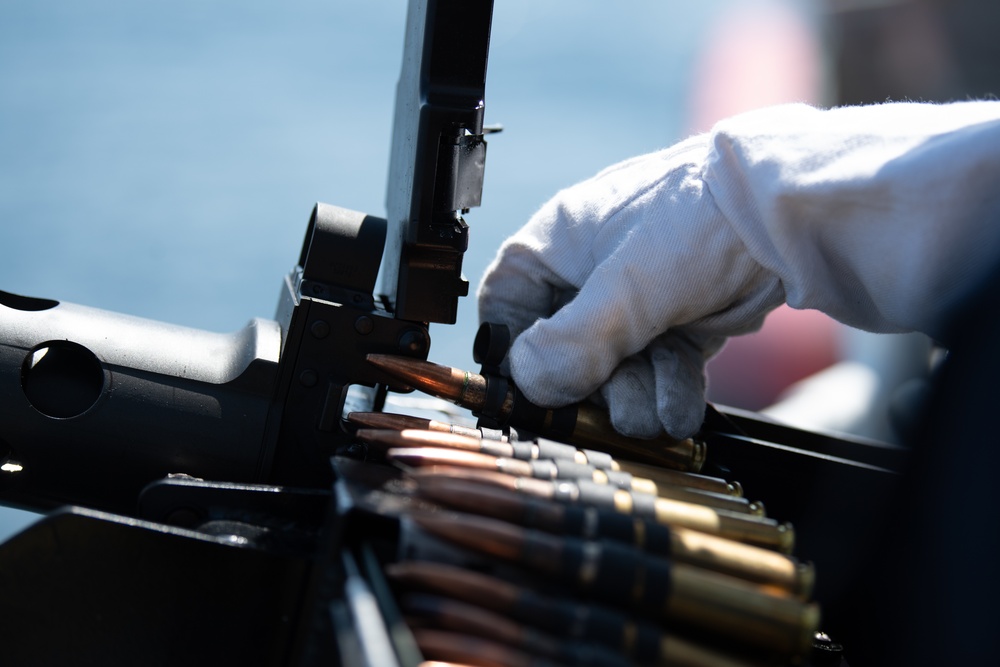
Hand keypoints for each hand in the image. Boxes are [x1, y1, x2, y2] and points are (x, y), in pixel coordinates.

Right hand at [477, 134, 785, 438]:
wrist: (789, 215)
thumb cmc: (699, 219)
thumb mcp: (627, 286)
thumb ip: (573, 342)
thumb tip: (528, 382)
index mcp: (561, 241)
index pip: (508, 300)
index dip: (515, 348)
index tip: (534, 387)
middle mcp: (593, 270)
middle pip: (566, 347)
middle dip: (593, 387)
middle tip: (610, 409)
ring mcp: (639, 296)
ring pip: (617, 366)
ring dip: (634, 397)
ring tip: (654, 413)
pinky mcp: (680, 318)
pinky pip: (658, 367)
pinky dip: (667, 392)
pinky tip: (677, 409)